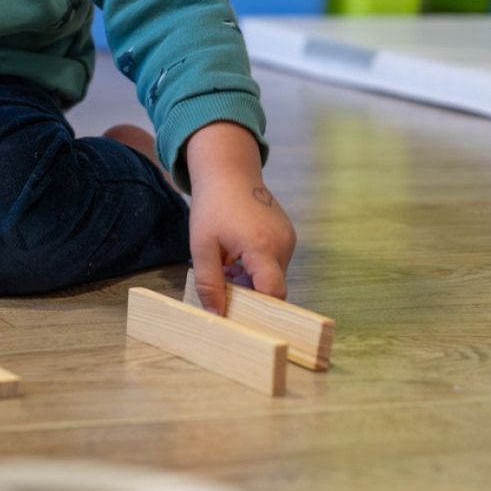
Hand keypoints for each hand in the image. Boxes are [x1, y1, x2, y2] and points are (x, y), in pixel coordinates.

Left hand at [184, 122, 296, 314]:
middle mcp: (283, 244)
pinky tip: (236, 257)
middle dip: (249, 296)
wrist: (229, 172)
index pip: (274, 292)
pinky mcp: (287, 236)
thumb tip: (217, 314)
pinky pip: (274, 264)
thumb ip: (209, 283)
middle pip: (273, 288)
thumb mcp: (202, 246)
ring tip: (226, 266)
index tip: (241, 319)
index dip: (261, 311)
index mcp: (262, 246)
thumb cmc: (213, 206)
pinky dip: (256, 268)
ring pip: (273, 277)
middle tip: (222, 289)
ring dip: (251, 281)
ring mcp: (289, 239)